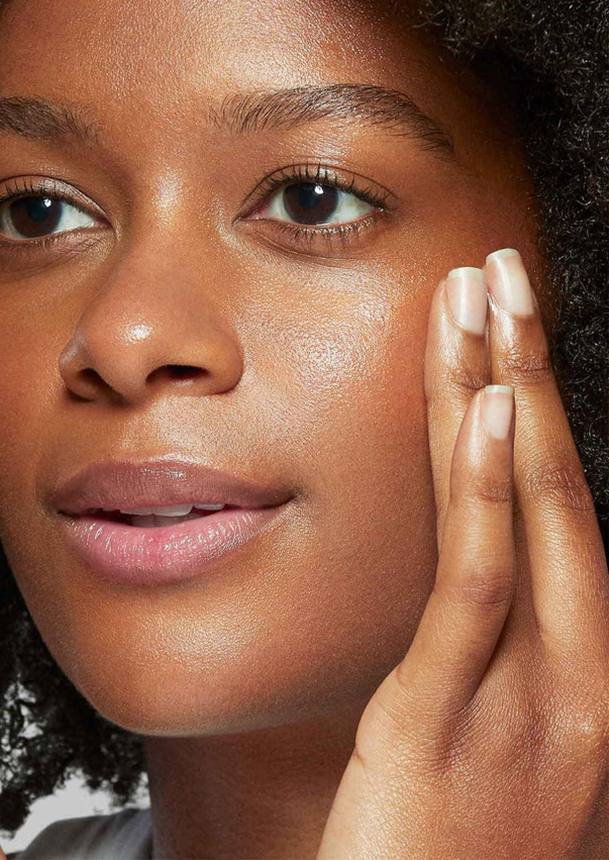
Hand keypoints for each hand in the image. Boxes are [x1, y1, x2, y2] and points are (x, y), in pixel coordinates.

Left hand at [316, 248, 608, 858]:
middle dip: (532, 372)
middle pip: (554, 490)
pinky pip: (479, 586)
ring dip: (509, 394)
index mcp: (575, 676)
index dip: (530, 413)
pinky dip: (486, 490)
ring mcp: (529, 700)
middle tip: (505, 273)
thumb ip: (490, 665)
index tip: (502, 335)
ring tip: (492, 296)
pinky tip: (487, 410)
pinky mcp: (451, 719)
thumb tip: (478, 584)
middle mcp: (575, 677)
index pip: (552, 516)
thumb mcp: (491, 754)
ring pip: (525, 514)